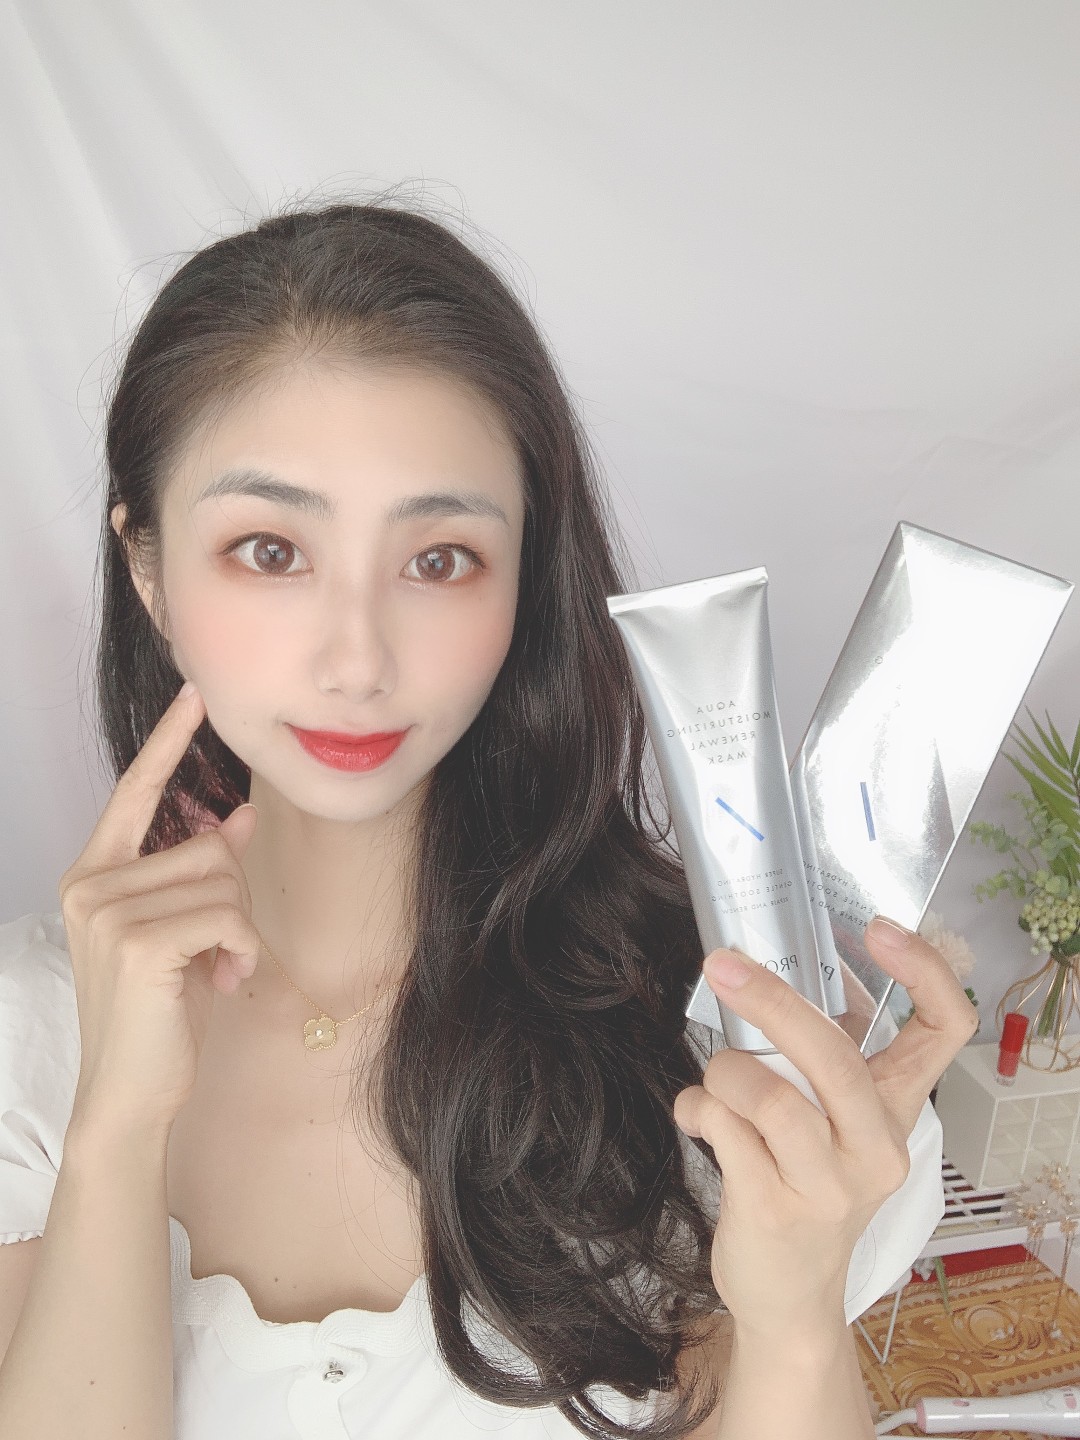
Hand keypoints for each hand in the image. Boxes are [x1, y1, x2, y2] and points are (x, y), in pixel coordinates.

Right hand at [58, 683, 261, 1136]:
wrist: (130, 1093)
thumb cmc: (158, 1012)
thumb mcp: (181, 931)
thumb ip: (199, 872)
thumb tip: (240, 815)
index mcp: (93, 875)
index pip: (136, 791)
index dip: (168, 741)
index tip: (195, 693)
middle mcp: (90, 884)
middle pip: (209, 846)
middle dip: (234, 899)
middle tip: (217, 953)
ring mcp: (108, 912)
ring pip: (224, 879)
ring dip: (240, 930)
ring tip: (214, 972)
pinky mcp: (140, 942)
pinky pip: (228, 914)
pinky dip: (243, 949)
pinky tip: (223, 982)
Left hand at [672, 918, 977, 1340]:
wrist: (790, 1297)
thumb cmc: (805, 1185)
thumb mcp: (834, 1125)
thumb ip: (814, 1059)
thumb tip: (767, 972)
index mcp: (897, 1111)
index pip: (945, 1031)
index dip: (924, 971)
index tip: (878, 930)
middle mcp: (875, 1147)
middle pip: (834, 1055)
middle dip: (771, 1000)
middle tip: (722, 965)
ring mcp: (828, 1184)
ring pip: (767, 1093)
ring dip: (722, 1072)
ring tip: (715, 1083)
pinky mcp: (773, 1208)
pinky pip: (723, 1127)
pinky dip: (697, 1107)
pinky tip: (698, 1118)